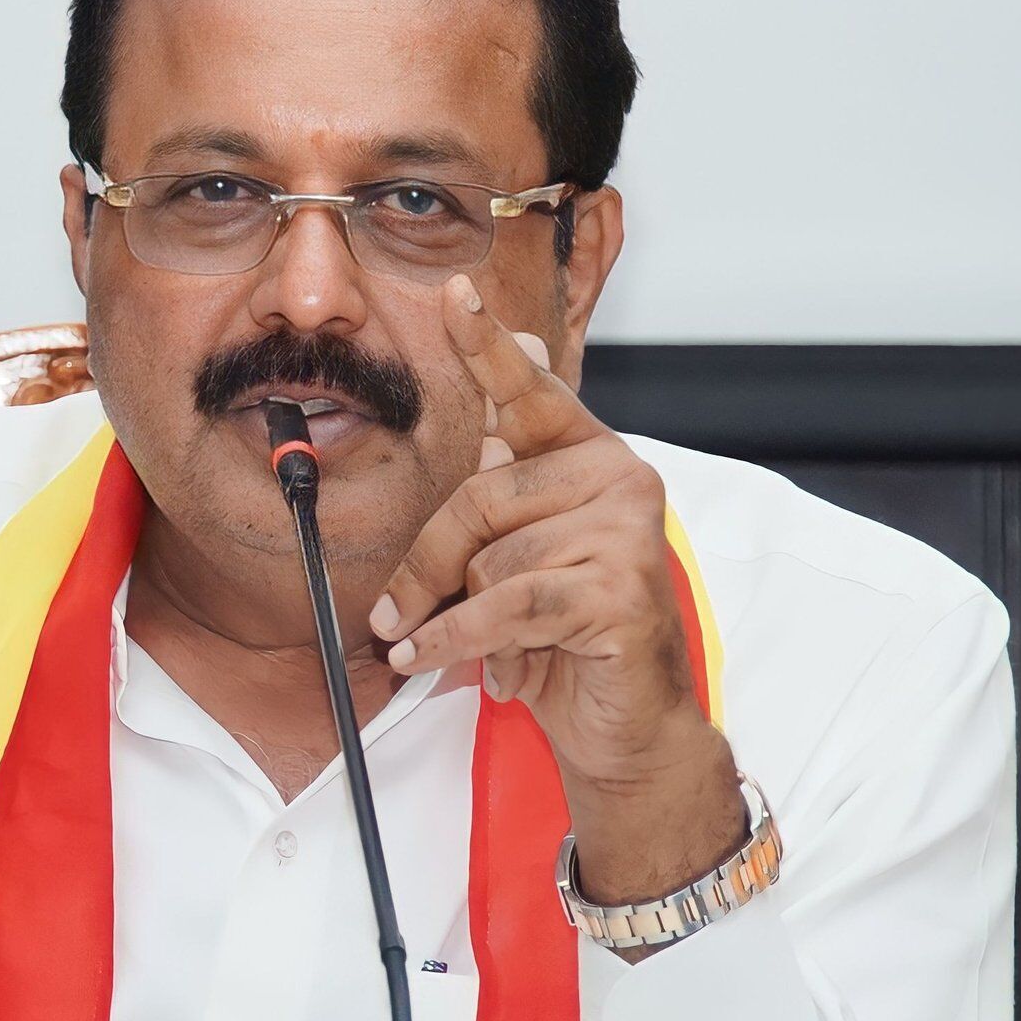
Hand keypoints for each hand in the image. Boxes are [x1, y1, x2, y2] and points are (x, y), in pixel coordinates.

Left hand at [369, 272, 704, 792]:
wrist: (625, 725)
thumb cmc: (564, 638)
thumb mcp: (512, 561)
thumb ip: (497, 501)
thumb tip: (483, 429)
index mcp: (588, 457)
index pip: (530, 391)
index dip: (487, 346)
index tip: (455, 296)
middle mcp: (618, 478)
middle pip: (479, 495)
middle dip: (427, 564)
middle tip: (394, 613)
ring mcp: (626, 532)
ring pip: (491, 556)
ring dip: (455, 613)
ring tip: (464, 646)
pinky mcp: (620, 590)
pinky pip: (508, 604)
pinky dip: (459, 637)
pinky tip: (435, 657)